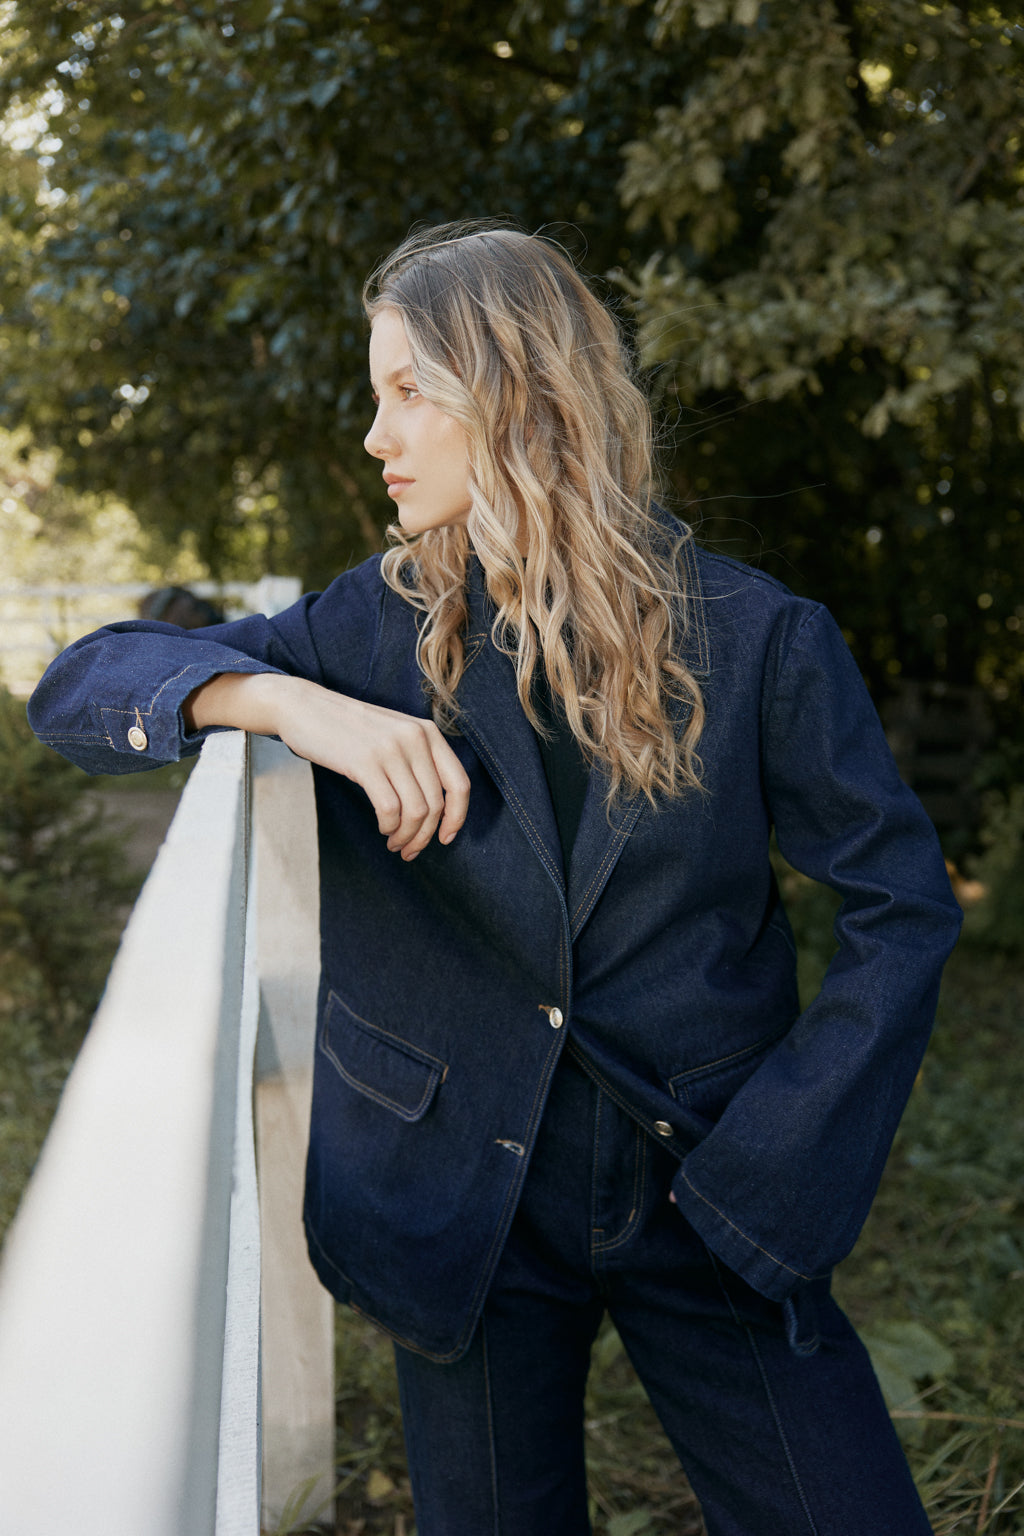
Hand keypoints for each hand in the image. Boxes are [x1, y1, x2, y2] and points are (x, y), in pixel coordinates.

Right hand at [184, 672, 470, 859]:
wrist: (304, 707)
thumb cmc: (348, 729)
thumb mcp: (393, 734)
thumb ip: (417, 760)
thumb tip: (434, 809)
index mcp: (428, 732)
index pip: (459, 784)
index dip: (457, 817)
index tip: (446, 838)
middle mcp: (415, 738)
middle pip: (436, 804)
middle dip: (425, 836)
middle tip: (409, 850)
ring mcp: (391, 749)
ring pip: (416, 811)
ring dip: (407, 836)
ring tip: (395, 844)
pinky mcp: (365, 762)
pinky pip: (390, 808)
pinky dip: (389, 827)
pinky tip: (383, 829)